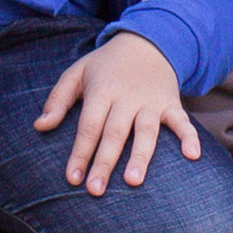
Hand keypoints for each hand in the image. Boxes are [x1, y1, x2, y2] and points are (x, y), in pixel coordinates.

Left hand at [34, 32, 194, 194]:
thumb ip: (58, 99)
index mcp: (101, 90)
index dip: (80, 152)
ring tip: (133, 181)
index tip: (72, 178)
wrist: (147, 41)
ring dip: (140, 156)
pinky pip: (182, 121)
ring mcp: (151, 101)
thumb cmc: (106, 65)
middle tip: (95, 190)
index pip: (89, 125)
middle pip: (115, 133)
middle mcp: (126, 97)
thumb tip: (39, 126)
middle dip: (104, 162)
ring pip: (146, 131)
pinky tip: (192, 155)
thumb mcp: (77, 72)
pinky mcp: (171, 104)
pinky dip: (189, 136)